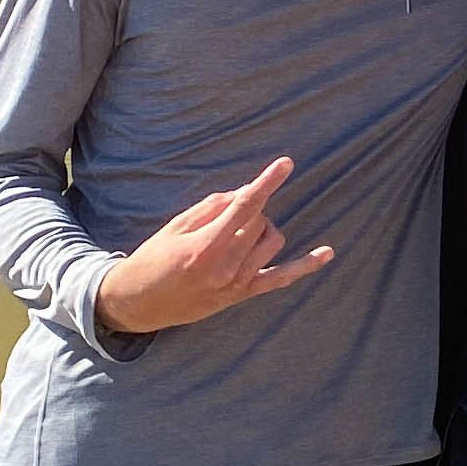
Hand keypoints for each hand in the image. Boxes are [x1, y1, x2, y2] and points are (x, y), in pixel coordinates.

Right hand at [91, 157, 335, 334]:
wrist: (139, 302)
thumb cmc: (154, 259)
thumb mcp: (175, 226)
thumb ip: (212, 207)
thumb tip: (244, 194)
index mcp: (206, 247)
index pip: (245, 207)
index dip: (267, 182)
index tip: (286, 163)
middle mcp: (226, 267)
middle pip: (259, 222)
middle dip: (248, 210)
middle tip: (224, 215)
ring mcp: (237, 284)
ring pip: (272, 241)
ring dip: (262, 228)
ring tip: (238, 231)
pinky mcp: (242, 295)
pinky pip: (281, 278)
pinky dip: (305, 265)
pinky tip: (328, 253)